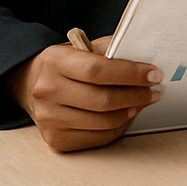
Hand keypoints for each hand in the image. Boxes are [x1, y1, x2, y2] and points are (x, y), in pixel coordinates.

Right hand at [2, 35, 161, 151]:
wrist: (31, 83)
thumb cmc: (65, 64)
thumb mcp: (84, 47)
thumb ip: (112, 49)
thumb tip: (148, 56)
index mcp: (55, 62)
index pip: (98, 70)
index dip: (131, 74)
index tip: (154, 75)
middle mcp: (47, 91)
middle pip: (102, 100)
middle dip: (137, 96)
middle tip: (155, 91)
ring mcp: (48, 118)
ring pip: (102, 122)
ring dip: (130, 113)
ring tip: (142, 102)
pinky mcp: (54, 138)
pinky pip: (96, 138)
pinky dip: (117, 128)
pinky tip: (126, 116)